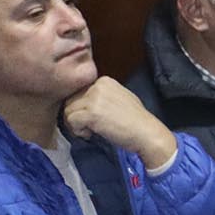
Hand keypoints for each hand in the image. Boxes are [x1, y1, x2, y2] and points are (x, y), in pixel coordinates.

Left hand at [60, 76, 178, 170]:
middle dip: (77, 116)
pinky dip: (78, 131)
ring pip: (68, 111)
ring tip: (91, 131)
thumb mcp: (120, 99)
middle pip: (71, 101)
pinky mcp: (91, 113)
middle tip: (90, 127)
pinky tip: (91, 134)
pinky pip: (71, 121)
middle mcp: (97, 86)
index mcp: (104, 81)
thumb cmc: (136, 121)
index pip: (79, 93)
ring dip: (76, 124)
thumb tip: (84, 104)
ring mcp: (93, 99)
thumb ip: (103, 97)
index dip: (83, 108)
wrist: (146, 132)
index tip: (95, 119)